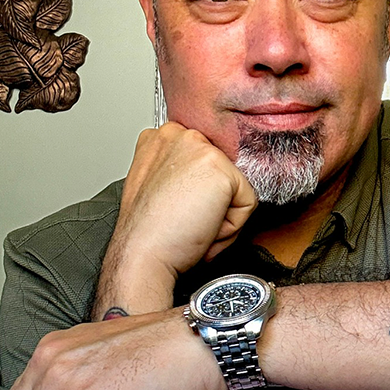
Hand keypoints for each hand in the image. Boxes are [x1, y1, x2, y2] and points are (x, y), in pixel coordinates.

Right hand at [111, 122, 258, 292]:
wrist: (141, 253)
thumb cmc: (148, 233)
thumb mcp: (155, 186)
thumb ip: (179, 172)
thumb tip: (203, 181)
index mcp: (161, 138)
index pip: (206, 160)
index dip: (201, 192)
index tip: (182, 210)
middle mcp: (180, 135)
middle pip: (222, 173)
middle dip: (212, 203)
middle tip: (185, 220)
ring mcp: (200, 148)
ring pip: (236, 188)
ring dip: (222, 217)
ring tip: (192, 225)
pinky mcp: (219, 169)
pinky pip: (247, 203)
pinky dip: (231, 226)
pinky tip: (202, 228)